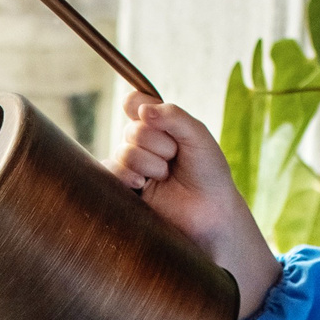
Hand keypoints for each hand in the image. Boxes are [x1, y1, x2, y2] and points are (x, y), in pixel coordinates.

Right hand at [107, 90, 278, 319]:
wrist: (210, 215)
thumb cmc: (209, 175)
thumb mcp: (199, 137)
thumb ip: (174, 116)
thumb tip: (141, 109)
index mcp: (160, 127)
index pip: (136, 104)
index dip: (140, 106)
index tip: (154, 116)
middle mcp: (143, 145)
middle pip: (132, 130)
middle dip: (157, 143)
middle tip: (174, 159)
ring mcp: (132, 167)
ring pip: (123, 152)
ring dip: (148, 163)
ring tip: (164, 177)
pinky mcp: (123, 190)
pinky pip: (109, 173)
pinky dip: (126, 175)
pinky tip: (142, 184)